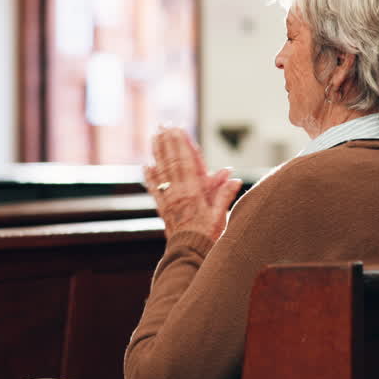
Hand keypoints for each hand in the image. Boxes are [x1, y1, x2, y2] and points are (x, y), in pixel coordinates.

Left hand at [143, 127, 241, 241]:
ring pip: (161, 171)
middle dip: (167, 142)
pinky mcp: (163, 209)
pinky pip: (155, 189)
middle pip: (171, 162)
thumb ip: (224, 195)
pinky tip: (146, 166)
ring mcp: (168, 200)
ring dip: (157, 152)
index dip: (181, 144)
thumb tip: (232, 177)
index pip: (186, 162)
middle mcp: (178, 192)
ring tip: (154, 137)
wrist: (189, 254)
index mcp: (193, 191)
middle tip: (162, 125)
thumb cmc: (207, 237)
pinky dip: (150, 176)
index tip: (177, 129)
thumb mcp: (221, 216)